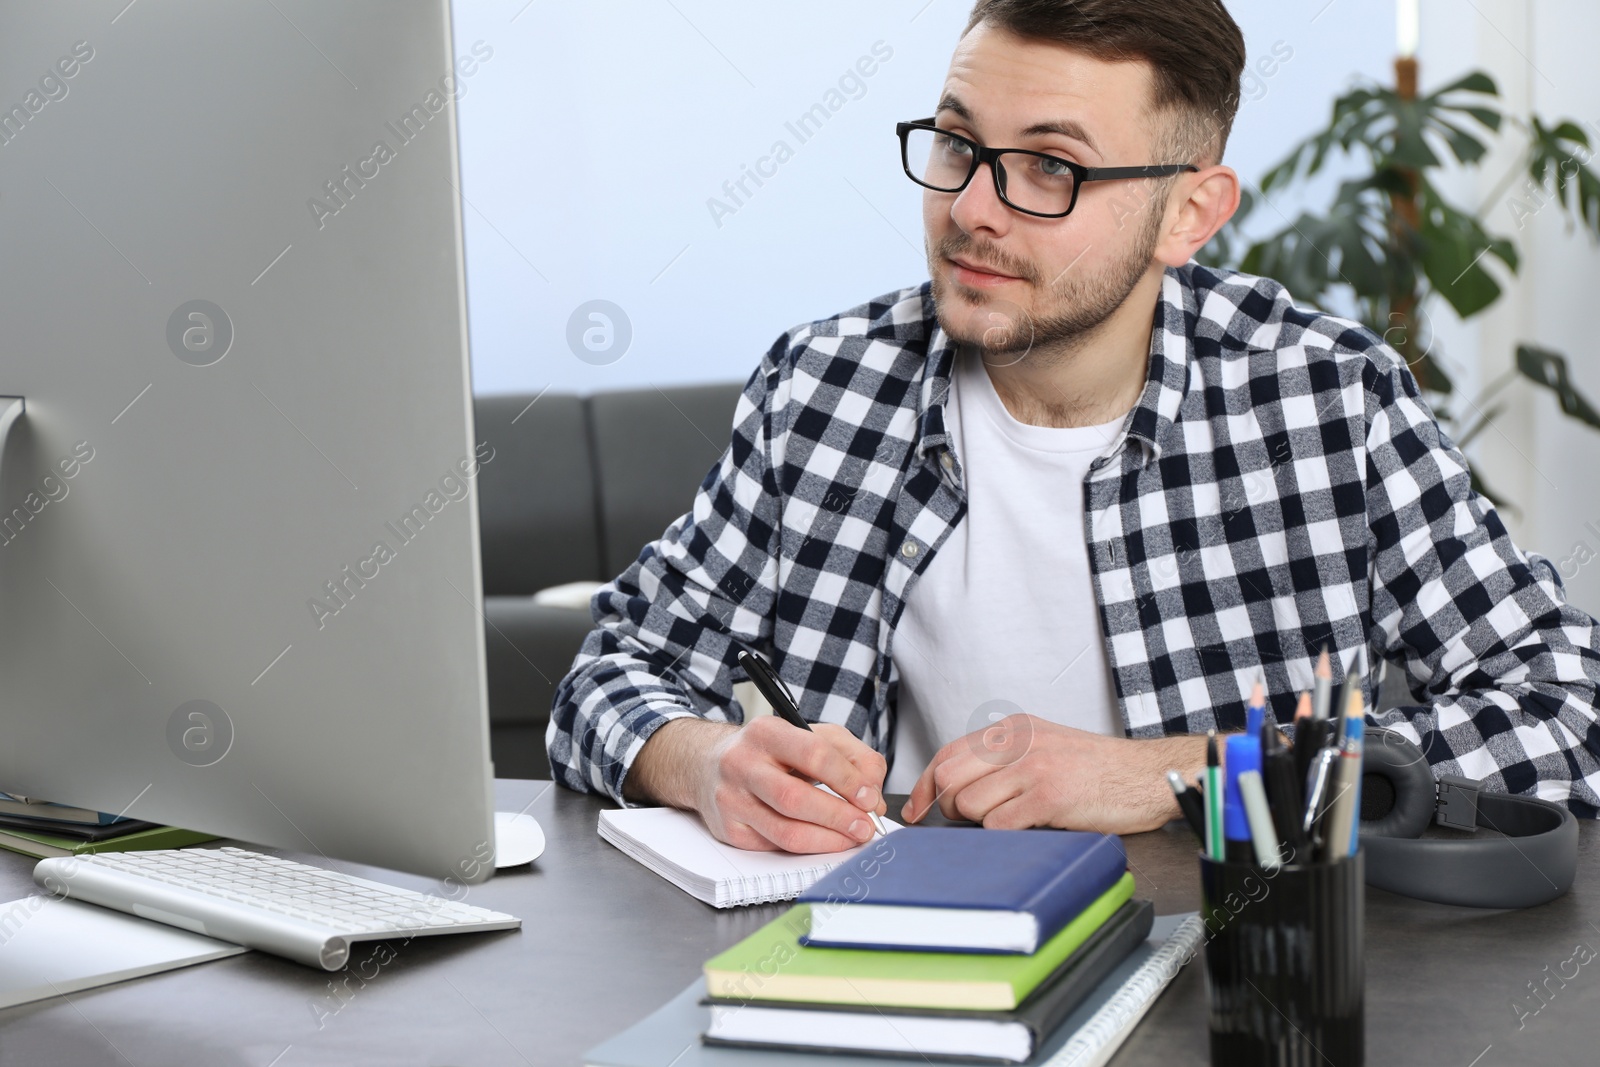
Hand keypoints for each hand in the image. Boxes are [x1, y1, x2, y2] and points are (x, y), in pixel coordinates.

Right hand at [690, 717, 887, 852]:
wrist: (710, 765)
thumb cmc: (769, 752)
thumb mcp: (811, 735)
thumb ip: (852, 757)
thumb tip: (873, 796)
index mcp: (766, 732)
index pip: (813, 754)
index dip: (848, 779)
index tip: (870, 797)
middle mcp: (742, 764)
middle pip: (796, 798)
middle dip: (839, 816)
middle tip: (865, 826)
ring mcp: (731, 800)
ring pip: (785, 831)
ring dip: (828, 840)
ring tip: (852, 837)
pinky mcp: (730, 830)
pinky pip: (775, 847)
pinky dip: (808, 848)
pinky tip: (824, 841)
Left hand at [901, 714, 1198, 834]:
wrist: (1147, 775)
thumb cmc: (1098, 770)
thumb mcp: (1045, 747)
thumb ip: (1004, 760)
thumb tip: (959, 788)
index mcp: (1014, 729)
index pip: (948, 753)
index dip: (926, 786)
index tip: (917, 810)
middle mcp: (1018, 742)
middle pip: (951, 778)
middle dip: (952, 807)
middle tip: (974, 820)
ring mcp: (1033, 767)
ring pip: (970, 804)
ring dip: (983, 823)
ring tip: (1015, 820)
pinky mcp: (1049, 796)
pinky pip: (999, 824)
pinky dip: (1006, 835)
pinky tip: (1030, 829)